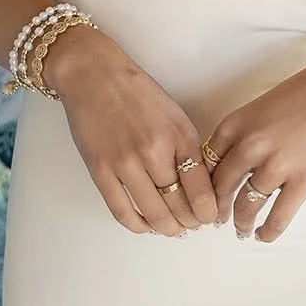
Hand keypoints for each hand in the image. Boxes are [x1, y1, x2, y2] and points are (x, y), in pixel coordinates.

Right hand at [48, 30, 219, 237]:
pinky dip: (138, 226)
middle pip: (179, 206)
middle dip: (190, 223)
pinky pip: (122, 212)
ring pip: (154, 214)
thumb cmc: (137, 93)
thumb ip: (188, 149)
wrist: (94, 76)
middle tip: (193, 225)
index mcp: (178, 136)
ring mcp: (125, 163)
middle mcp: (154, 151)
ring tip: (173, 229)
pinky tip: (146, 226)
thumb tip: (201, 187)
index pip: (202, 190)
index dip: (208, 211)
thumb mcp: (175, 115)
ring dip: (167, 229)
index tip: (210, 217)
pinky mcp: (100, 171)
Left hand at [203, 43, 305, 243]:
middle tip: (218, 219)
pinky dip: (268, 231)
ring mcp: (276, 165)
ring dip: (242, 222)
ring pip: (246, 206)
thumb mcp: (262, 106)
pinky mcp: (303, 180)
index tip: (204, 194)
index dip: (202, 183)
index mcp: (236, 124)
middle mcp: (250, 146)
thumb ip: (245, 132)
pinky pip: (278, 216)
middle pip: (221, 187)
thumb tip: (234, 161)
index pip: (206, 162)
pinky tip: (264, 236)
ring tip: (242, 230)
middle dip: (217, 208)